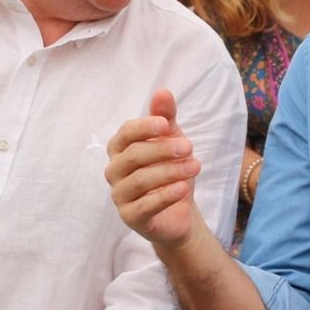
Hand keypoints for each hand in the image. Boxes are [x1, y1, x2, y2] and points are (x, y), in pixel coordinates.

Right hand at [105, 89, 203, 249]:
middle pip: (133, 156)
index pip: (125, 133)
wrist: (179, 211)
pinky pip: (145, 206)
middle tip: (189, 147)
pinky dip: (165, 196)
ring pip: (140, 180)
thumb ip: (165, 117)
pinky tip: (183, 188)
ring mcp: (120, 195)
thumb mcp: (171, 140)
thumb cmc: (170, 171)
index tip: (166, 125)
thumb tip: (162, 92)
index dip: (144, 127)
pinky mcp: (130, 217)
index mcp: (120, 149)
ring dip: (170, 171)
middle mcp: (114, 171)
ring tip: (195, 166)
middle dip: (162, 149)